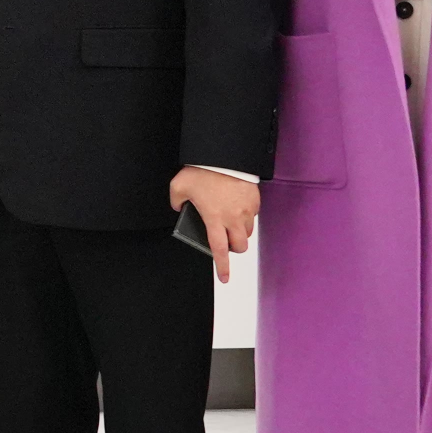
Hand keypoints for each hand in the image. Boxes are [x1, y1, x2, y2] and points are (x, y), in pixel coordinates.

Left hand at [169, 166, 259, 282]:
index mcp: (214, 219)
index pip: (220, 250)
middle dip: (233, 248)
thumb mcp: (179, 186)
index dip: (222, 267)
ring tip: (228, 223)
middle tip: (225, 242)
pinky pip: (253, 216)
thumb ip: (176, 201)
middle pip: (240, 246)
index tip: (224, 278)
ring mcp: (247, 210)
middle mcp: (233, 218)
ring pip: (248, 232)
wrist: (224, 154)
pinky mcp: (255, 200)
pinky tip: (235, 207)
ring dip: (240, 233)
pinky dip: (245, 217)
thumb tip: (179, 208)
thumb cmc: (202, 171)